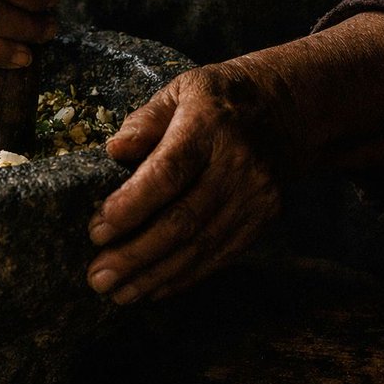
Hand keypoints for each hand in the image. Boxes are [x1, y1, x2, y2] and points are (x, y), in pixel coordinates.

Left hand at [87, 60, 302, 302]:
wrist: (287, 110)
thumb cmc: (215, 99)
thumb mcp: (179, 91)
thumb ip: (145, 120)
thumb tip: (114, 149)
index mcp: (209, 126)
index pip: (168, 173)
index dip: (132, 206)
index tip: (96, 231)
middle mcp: (237, 165)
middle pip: (183, 220)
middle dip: (136, 254)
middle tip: (98, 277)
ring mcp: (255, 196)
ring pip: (200, 246)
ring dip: (155, 275)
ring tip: (117, 293)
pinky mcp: (263, 218)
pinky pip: (220, 255)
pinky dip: (184, 276)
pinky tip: (152, 289)